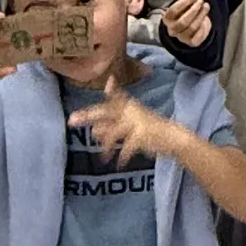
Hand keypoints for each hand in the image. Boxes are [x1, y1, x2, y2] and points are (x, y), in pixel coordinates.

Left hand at [68, 75, 186, 167]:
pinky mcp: (141, 136)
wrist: (174, 139)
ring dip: (106, 146)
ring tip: (104, 158)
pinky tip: (119, 164)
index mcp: (131, 106)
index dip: (111, 89)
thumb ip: (112, 127)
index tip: (108, 81)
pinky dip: (122, 157)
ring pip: (112, 133)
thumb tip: (94, 132)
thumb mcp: (131, 126)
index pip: (116, 97)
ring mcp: (137, 123)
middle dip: (88, 116)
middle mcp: (132, 112)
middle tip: (72, 120)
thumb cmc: (151, 132)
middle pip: (106, 112)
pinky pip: (126, 148)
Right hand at [162, 0, 210, 46]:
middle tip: (201, 1)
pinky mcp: (191, 42)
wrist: (188, 28)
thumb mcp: (183, 6)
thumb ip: (186, 1)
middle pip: (183, 21)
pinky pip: (198, 36)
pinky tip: (206, 19)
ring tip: (206, 6)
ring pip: (192, 28)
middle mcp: (172, 29)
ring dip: (200, 15)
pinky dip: (203, 27)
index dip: (184, 3)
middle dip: (194, 10)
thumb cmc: (184, 13)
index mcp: (167, 19)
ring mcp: (181, 37)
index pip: (173, 11)